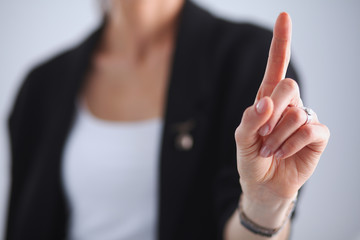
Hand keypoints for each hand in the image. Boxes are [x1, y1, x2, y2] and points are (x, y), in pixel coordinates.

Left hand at [235, 13, 329, 207]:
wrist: (263, 184)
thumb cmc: (252, 158)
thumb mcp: (242, 138)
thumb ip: (250, 119)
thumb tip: (266, 101)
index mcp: (268, 99)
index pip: (276, 66)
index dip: (281, 42)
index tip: (284, 16)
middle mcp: (288, 104)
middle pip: (288, 85)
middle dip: (272, 112)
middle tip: (263, 134)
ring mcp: (305, 117)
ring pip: (296, 113)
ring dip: (277, 137)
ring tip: (270, 150)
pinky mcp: (318, 135)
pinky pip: (309, 130)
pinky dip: (291, 145)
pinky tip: (283, 154)